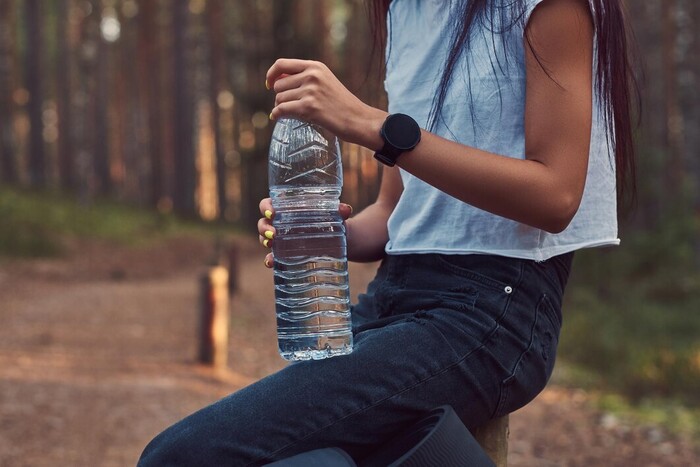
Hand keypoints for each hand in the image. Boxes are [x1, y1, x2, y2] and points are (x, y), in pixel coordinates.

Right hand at [258, 198, 353, 268]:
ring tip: (271, 245)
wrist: (342, 240)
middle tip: (273, 233)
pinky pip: (273, 256)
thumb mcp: (336, 215)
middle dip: (264, 228)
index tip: (271, 212)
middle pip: (263, 222)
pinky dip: (269, 259)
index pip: (268, 204)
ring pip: (264, 238)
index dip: (266, 207)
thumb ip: (340, 211)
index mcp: (287, 207)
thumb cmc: (333, 221)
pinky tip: (271, 262)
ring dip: (264, 241)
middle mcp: (280, 222)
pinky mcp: (286, 253)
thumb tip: (345, 209)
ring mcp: (281, 239)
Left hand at [265, 59, 385, 150]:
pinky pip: (282, 110)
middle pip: (278, 85)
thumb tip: (276, 82)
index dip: (271, 74)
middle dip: (281, 97)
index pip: (282, 64)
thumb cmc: (342, 104)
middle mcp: (311, 75)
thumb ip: (305, 78)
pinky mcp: (308, 107)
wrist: (358, 119)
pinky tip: (277, 118)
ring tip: (294, 113)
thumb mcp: (326, 81)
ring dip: (282, 107)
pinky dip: (277, 115)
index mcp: (315, 66)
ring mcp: (310, 91)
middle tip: (290, 106)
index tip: (268, 84)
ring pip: (279, 98)